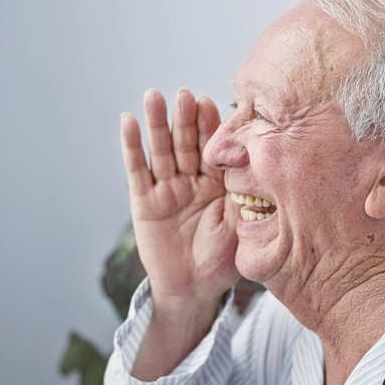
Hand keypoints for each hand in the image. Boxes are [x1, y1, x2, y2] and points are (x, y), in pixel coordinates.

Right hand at [120, 88, 239, 309]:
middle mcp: (192, 180)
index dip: (211, 126)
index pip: (214, 148)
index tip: (209, 102)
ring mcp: (167, 188)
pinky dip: (132, 147)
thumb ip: (244, 196)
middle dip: (185, 118)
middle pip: (187, 143)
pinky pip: (138, 170)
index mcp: (218, 183)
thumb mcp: (241, 226)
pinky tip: (128, 122)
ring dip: (156, 123)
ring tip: (153, 97)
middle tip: (183, 94)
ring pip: (162, 150)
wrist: (194, 290)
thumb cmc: (222, 261)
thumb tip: (256, 163)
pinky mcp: (144, 200)